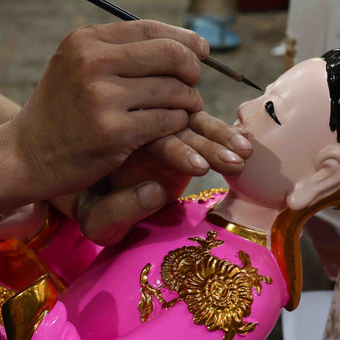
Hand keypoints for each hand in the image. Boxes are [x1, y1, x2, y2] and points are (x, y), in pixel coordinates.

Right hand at [9, 21, 207, 199]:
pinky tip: (171, 126)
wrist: (25, 155)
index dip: (184, 38)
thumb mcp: (76, 66)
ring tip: (184, 107)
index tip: (201, 50)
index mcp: (85, 41)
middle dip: (192, 69)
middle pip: (170, 55)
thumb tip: (182, 40)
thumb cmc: (61, 110)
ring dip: (188, 101)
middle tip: (194, 83)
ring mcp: (102, 98)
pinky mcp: (114, 133)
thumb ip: (118, 50)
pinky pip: (168, 120)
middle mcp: (92, 63)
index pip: (150, 28)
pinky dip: (177, 123)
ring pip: (174, 90)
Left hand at [75, 112, 252, 244]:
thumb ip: (120, 208)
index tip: (200, 168)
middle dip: (206, 141)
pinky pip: (202, 129)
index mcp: (111, 132)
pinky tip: (246, 142)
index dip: (176, 148)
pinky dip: (223, 135)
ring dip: (220, 136)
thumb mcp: (97, 218)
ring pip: (191, 122)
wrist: (95, 198)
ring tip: (245, 154)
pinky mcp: (178, 133)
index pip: (146, 131)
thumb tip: (155, 192)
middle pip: (173, 122)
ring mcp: (158, 125)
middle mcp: (136, 121)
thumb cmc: (94, 213)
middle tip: (233, 160)